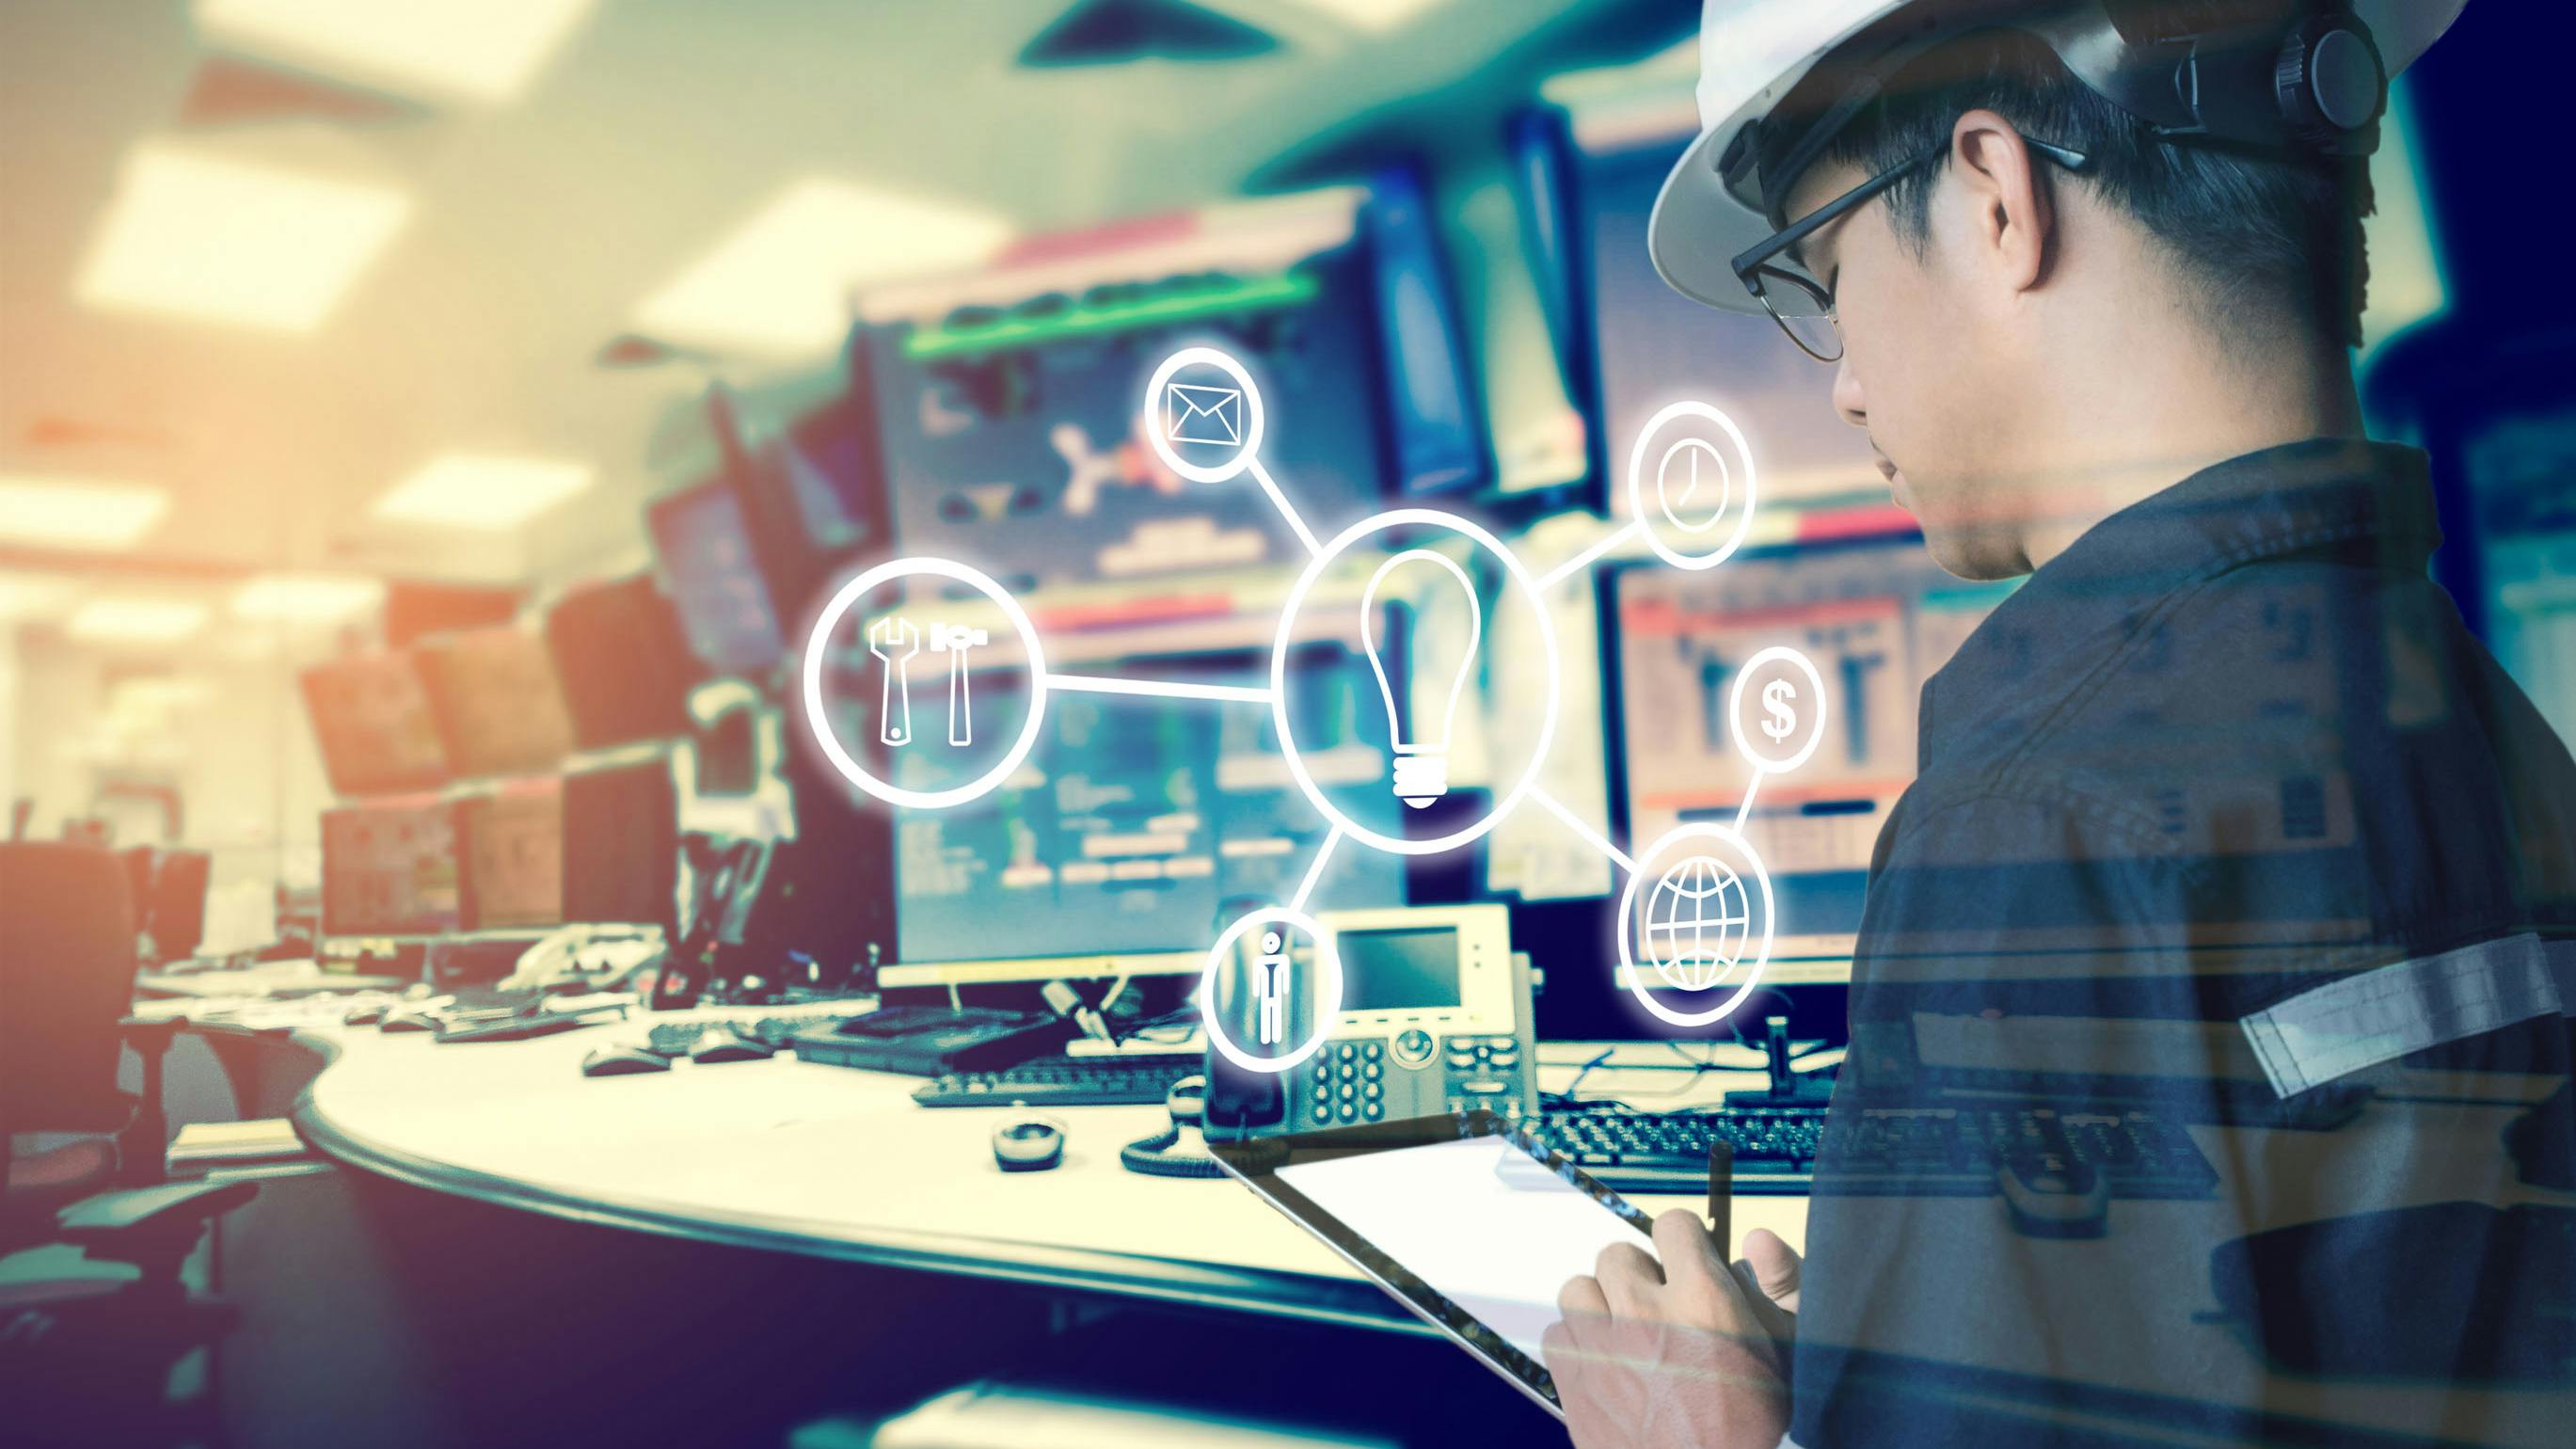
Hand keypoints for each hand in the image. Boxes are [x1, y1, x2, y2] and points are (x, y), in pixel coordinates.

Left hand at [1542, 1214, 1799, 1448]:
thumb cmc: (1744, 1432)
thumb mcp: (1785, 1357)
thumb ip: (1776, 1289)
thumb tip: (1756, 1241)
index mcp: (1702, 1299)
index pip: (1673, 1224)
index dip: (1683, 1244)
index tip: (1685, 1263)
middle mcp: (1645, 1312)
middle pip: (1618, 1254)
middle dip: (1638, 1277)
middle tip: (1656, 1310)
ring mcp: (1601, 1345)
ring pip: (1579, 1289)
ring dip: (1600, 1307)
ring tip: (1623, 1337)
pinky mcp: (1572, 1379)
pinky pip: (1556, 1334)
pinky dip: (1575, 1346)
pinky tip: (1603, 1366)